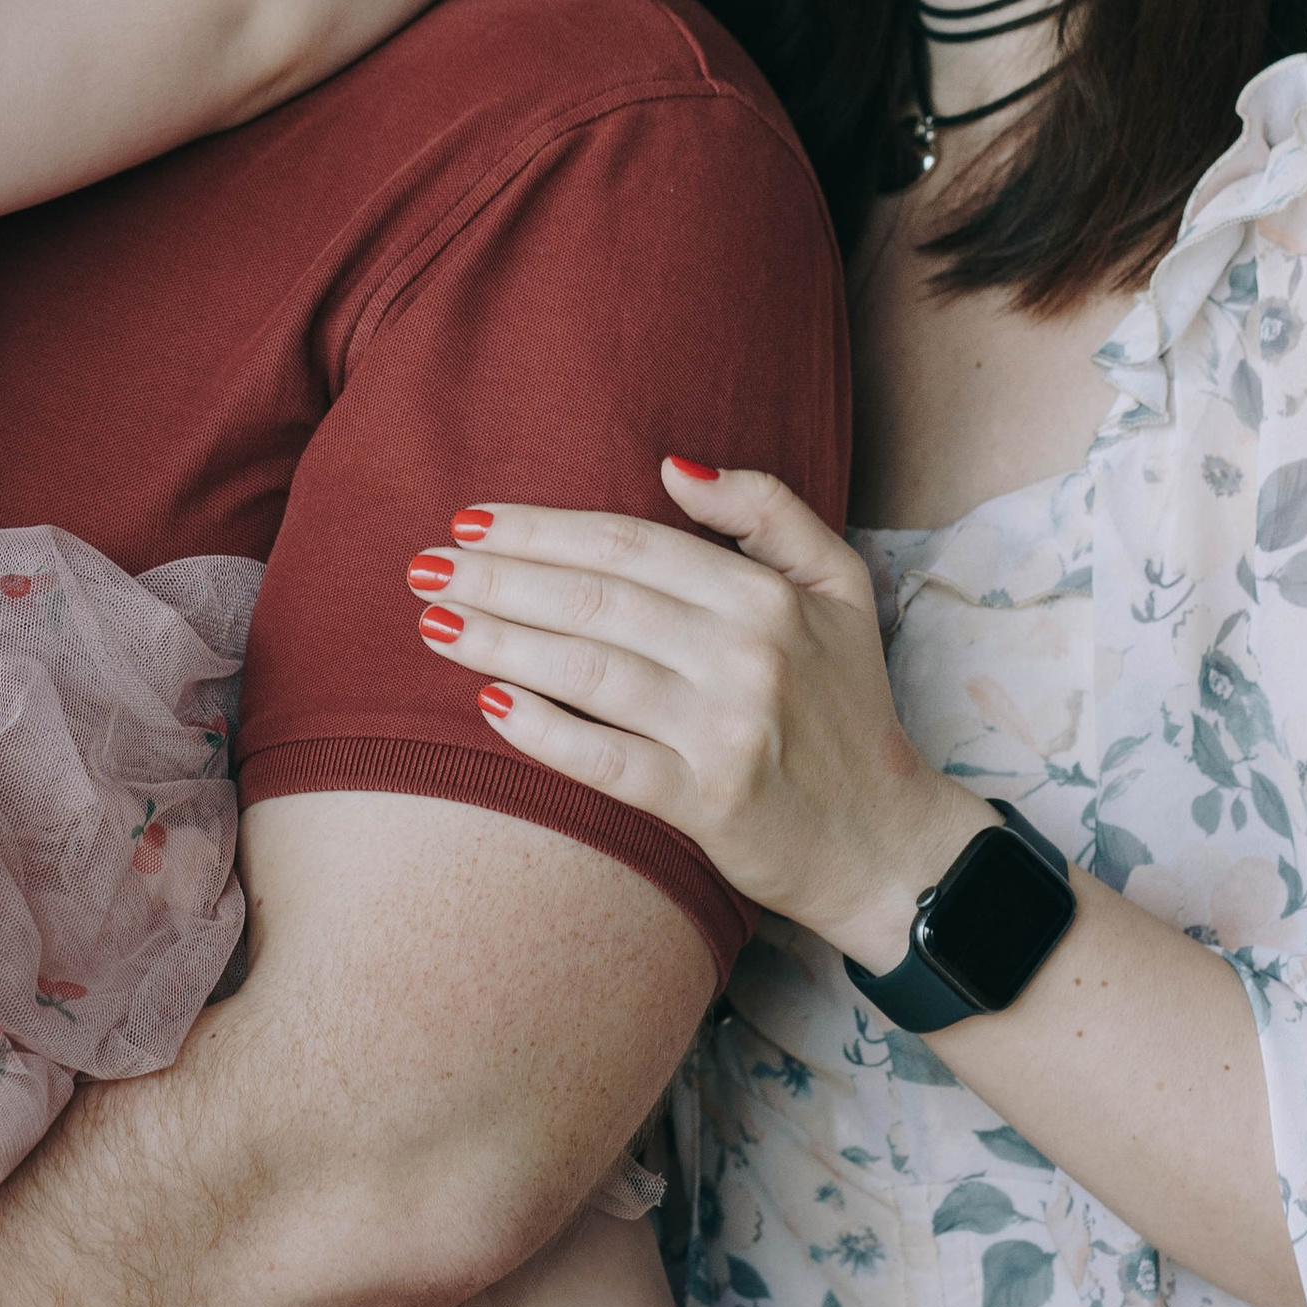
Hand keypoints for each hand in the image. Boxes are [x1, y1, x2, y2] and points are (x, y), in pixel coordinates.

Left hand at [406, 466, 990, 972]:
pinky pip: (605, 760)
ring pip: (588, 672)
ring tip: (434, 622)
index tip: (470, 520)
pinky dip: (542, 731)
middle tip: (422, 567)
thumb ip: (769, 510)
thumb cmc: (846, 707)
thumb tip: (671, 465)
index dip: (543, 529)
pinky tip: (486, 704)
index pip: (630, 546)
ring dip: (500, 642)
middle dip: (498, 578)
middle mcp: (746, 657)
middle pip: (595, 601)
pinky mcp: (706, 804)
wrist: (884, 841)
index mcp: (766, 597)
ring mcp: (724, 732)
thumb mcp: (839, 587)